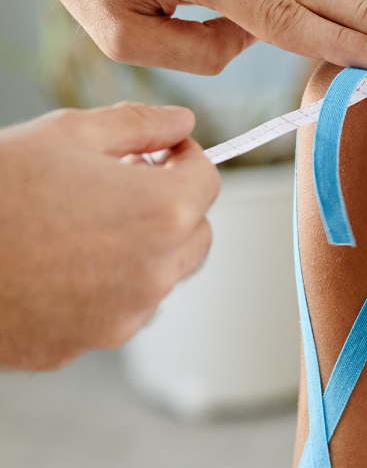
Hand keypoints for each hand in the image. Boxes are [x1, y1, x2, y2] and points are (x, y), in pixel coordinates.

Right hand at [0, 103, 218, 369]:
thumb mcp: (68, 132)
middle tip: (122, 182)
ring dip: (140, 247)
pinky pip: (115, 308)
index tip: (156, 151)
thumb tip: (181, 122)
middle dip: (170, 205)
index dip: (183, 159)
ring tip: (80, 221)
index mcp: (161, 212)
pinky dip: (103, 285)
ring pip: (158, 276)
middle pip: (195, 234)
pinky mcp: (83, 345)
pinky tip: (56, 261)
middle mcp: (153, 272)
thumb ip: (140, 124)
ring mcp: (120, 317)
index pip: (208, 180)